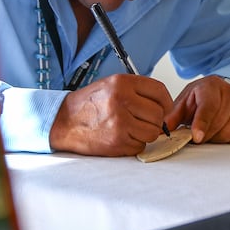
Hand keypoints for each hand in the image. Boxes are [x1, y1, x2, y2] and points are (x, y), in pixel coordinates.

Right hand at [49, 74, 173, 155]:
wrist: (64, 121)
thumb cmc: (88, 104)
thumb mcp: (111, 85)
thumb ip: (137, 91)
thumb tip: (163, 104)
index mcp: (122, 83)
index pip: (159, 91)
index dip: (165, 102)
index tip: (163, 107)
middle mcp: (122, 100)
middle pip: (158, 114)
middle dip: (154, 120)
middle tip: (141, 120)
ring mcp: (120, 122)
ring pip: (152, 132)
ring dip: (145, 133)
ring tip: (129, 128)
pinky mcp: (117, 141)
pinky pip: (140, 145)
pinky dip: (134, 144)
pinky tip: (121, 136)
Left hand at [166, 75, 229, 144]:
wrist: (218, 90)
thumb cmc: (200, 97)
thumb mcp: (184, 101)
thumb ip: (173, 116)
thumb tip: (163, 130)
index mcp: (210, 86)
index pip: (208, 107)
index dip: (201, 123)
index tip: (196, 137)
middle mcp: (229, 94)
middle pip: (217, 124)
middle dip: (203, 135)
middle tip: (195, 135)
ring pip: (228, 133)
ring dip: (214, 139)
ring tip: (206, 132)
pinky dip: (228, 141)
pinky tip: (219, 132)